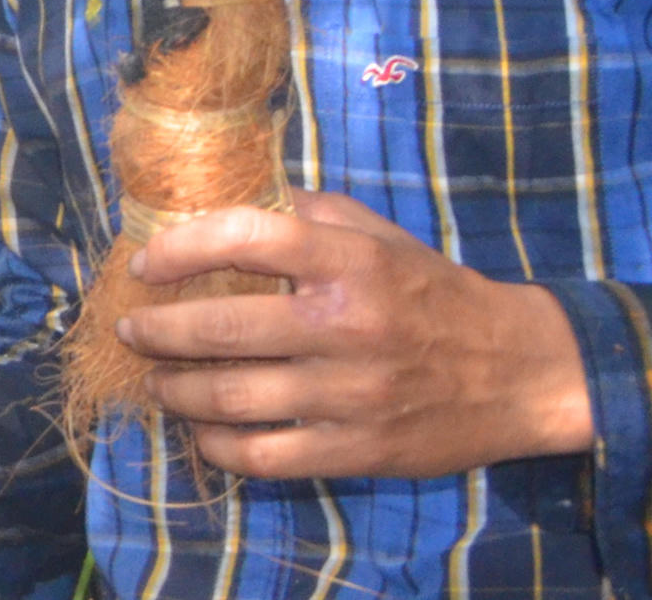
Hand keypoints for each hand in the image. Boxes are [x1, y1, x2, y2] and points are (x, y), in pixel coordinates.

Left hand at [122, 192, 594, 476]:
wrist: (520, 372)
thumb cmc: (433, 291)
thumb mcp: (377, 234)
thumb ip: (303, 212)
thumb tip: (217, 196)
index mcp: (351, 262)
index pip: (245, 238)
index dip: (179, 248)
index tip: (144, 264)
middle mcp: (345, 327)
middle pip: (221, 328)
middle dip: (156, 331)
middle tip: (130, 330)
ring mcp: (351, 395)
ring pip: (232, 398)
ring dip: (175, 390)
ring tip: (156, 380)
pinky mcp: (359, 451)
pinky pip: (265, 456)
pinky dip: (218, 446)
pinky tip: (202, 432)